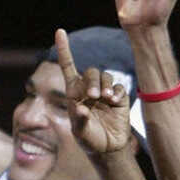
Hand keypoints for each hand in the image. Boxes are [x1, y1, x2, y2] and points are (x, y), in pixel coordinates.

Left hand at [55, 27, 133, 155]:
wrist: (107, 147)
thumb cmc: (88, 138)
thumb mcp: (79, 131)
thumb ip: (79, 120)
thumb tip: (82, 108)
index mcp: (74, 92)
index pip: (68, 66)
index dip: (64, 49)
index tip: (60, 32)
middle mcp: (88, 89)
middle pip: (91, 72)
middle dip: (92, 81)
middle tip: (94, 97)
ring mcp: (105, 92)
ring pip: (106, 77)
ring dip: (105, 85)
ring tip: (105, 99)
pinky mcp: (119, 97)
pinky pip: (119, 87)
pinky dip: (117, 92)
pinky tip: (115, 101)